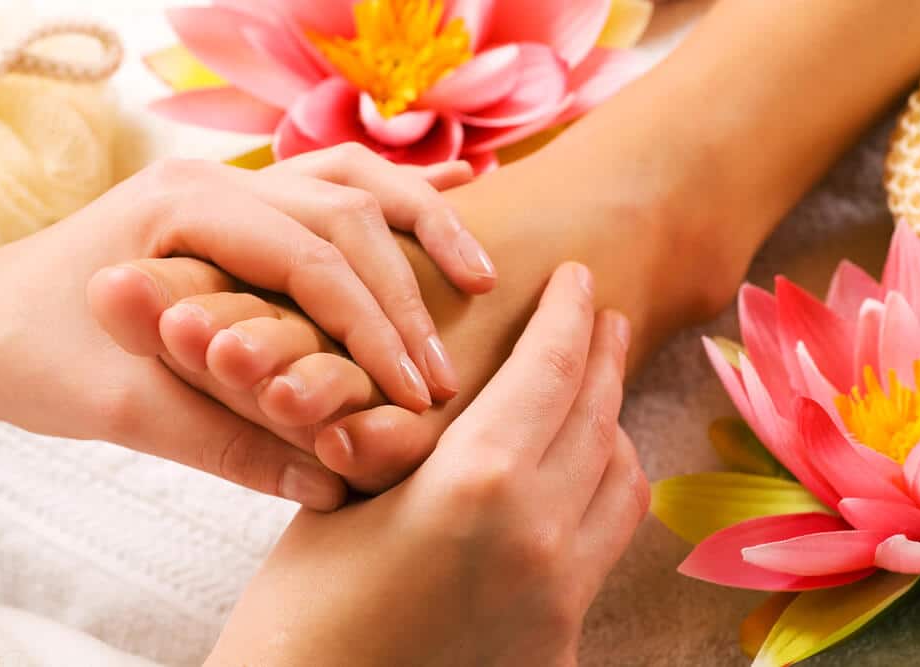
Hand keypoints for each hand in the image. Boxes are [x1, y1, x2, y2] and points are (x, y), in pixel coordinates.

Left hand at [0, 145, 492, 509]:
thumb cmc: (33, 355)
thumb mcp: (124, 411)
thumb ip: (227, 444)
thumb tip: (330, 484)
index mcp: (184, 207)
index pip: (312, 260)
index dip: (374, 329)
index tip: (419, 394)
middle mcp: (217, 180)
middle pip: (346, 214)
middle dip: (405, 297)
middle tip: (443, 375)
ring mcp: (232, 183)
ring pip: (351, 182)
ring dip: (420, 225)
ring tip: (479, 274)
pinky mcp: (242, 206)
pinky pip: (333, 184)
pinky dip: (394, 196)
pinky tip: (453, 195)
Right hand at [206, 264, 649, 666]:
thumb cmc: (297, 611)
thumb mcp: (345, 500)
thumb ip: (417, 445)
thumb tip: (448, 400)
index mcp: (477, 483)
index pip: (548, 370)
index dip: (569, 313)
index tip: (580, 278)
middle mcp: (540, 536)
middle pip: (599, 416)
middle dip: (604, 355)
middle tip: (604, 318)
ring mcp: (562, 596)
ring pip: (622, 481)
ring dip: (611, 426)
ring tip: (588, 397)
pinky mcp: (562, 643)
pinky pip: (604, 544)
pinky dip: (600, 494)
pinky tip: (568, 483)